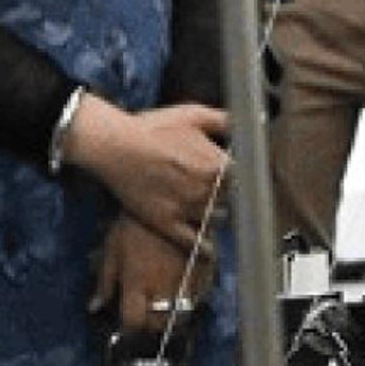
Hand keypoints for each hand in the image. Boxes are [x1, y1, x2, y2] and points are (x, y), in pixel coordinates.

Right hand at [61, 96, 230, 249]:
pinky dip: (205, 248)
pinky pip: (193, 242)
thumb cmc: (153, 128)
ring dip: (216, 217)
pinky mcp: (166, 222)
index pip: (246, 181)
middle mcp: (208, 189)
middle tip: (224, 198)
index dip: (243, 181)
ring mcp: (187, 208)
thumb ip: (225, 120)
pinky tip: (210, 250)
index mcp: (218, 164)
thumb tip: (250, 122)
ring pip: (216, 220)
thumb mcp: (193, 115)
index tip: (241, 183)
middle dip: (229, 198)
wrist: (114, 145)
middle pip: (233, 201)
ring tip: (212, 215)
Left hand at [91, 218, 207, 333]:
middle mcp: (161, 286)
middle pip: (161, 323)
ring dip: (175, 316)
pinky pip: (202, 295)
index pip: (134, 321)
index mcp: (136, 283)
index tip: (129, 327)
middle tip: (149, 320)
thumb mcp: (112, 251)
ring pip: (184, 312)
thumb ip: (105, 282)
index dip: (131, 329)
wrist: (165, 199)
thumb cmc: (132, 225)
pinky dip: (194, 300)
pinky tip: (185, 295)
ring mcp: (185, 279)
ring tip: (168, 310)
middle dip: (154, 326)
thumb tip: (94, 307)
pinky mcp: (204, 270)